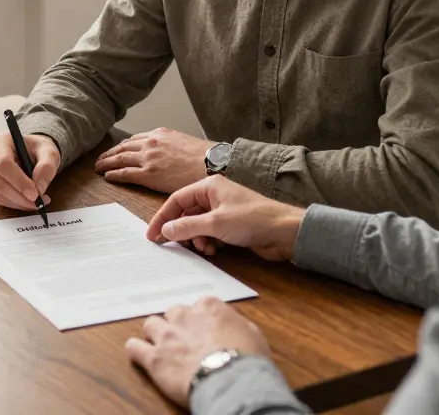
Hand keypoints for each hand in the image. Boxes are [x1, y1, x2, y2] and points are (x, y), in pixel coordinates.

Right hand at [0, 133, 58, 210]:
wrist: (31, 152)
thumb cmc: (38, 150)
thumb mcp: (49, 152)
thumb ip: (47, 167)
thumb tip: (39, 187)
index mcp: (0, 141)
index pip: (3, 163)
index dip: (19, 181)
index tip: (35, 194)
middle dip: (20, 197)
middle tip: (39, 202)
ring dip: (18, 202)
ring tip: (37, 201)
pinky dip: (14, 204)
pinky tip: (27, 200)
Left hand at [95, 128, 211, 193]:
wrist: (211, 163)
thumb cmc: (203, 156)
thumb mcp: (183, 142)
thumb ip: (169, 145)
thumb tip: (166, 153)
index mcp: (159, 134)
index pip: (134, 139)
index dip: (122, 146)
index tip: (116, 150)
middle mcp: (150, 143)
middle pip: (122, 148)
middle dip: (109, 154)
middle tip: (100, 159)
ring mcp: (147, 158)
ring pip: (119, 159)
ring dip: (106, 163)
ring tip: (98, 167)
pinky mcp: (148, 174)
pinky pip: (124, 173)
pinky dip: (113, 174)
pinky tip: (107, 176)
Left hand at [125, 297, 271, 405]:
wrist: (232, 380)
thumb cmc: (247, 359)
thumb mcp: (253, 335)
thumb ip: (238, 326)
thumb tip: (235, 329)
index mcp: (209, 307)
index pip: (199, 305)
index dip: (200, 319)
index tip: (203, 328)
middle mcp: (185, 316)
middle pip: (173, 312)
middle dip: (177, 324)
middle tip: (184, 339)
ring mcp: (167, 336)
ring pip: (151, 325)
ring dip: (155, 334)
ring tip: (160, 346)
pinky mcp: (154, 358)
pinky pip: (134, 347)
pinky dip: (136, 350)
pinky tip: (139, 354)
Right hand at [146, 175, 304, 260]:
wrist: (285, 232)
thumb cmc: (254, 219)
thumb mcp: (216, 224)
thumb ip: (188, 227)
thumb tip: (166, 230)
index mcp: (209, 187)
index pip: (176, 200)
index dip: (162, 217)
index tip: (152, 234)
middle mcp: (214, 196)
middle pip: (186, 213)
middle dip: (180, 231)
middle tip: (171, 246)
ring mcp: (223, 211)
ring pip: (197, 226)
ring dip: (196, 239)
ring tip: (203, 248)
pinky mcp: (231, 225)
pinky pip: (210, 233)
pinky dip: (208, 242)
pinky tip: (214, 250)